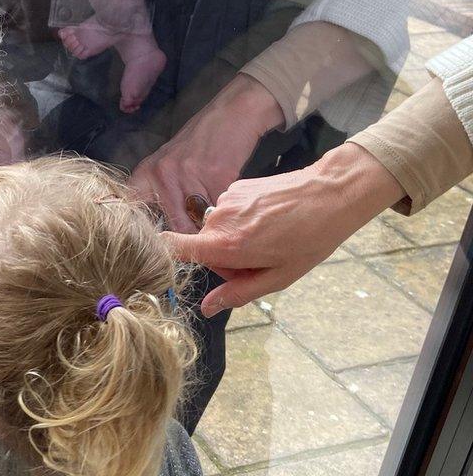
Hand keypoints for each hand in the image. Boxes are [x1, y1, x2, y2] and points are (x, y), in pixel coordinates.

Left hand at [130, 75, 283, 231]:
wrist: (231, 114)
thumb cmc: (199, 144)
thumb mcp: (168, 164)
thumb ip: (158, 196)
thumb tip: (159, 239)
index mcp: (147, 173)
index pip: (134, 210)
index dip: (144, 234)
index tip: (152, 248)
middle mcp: (162, 174)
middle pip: (173, 227)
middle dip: (187, 240)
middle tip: (198, 245)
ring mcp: (188, 175)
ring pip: (198, 224)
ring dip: (209, 231)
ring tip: (216, 226)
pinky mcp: (216, 177)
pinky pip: (220, 212)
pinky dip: (227, 216)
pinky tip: (229, 208)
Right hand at [162, 142, 405, 316]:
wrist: (329, 193)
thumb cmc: (310, 239)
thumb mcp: (279, 277)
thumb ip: (239, 293)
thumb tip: (207, 308)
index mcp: (226, 244)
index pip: (175, 247)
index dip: (165, 256)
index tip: (166, 266)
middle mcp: (219, 219)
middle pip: (206, 247)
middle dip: (227, 260)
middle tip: (262, 262)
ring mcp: (225, 199)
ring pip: (219, 231)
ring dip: (236, 240)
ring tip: (271, 239)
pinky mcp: (235, 186)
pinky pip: (229, 213)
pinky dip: (243, 222)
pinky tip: (271, 222)